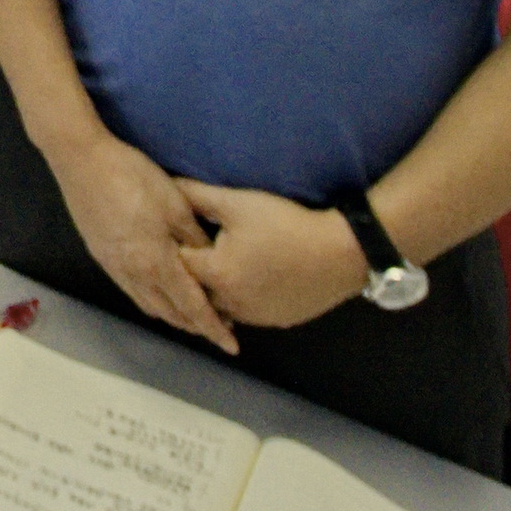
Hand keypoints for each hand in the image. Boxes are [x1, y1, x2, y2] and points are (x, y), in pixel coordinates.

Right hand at [48, 130, 233, 346]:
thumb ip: (194, 239)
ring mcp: (114, 266)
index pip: (192, 306)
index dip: (213, 327)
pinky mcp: (101, 256)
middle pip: (169, 313)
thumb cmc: (133, 177)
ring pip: (148, 305)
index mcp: (156, 262)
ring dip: (172, 315)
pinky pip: (132, 291)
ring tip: (193, 313)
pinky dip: (152, 300)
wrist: (82, 161)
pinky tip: (160, 290)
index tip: (232, 346)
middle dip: (195, 325)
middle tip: (220, 327)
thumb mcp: (176, 204)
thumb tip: (211, 263)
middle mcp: (134, 273)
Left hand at [173, 183, 370, 332]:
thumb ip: (197, 196)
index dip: (175, 248)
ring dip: (214, 291)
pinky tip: (246, 282)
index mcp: (216, 273)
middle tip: (195, 253)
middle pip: (196, 290)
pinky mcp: (275, 322)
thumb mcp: (238, 203)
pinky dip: (239, 300)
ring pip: (220, 306)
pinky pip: (245, 313)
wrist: (342, 252)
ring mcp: (254, 317)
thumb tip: (167, 188)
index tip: (176, 236)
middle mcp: (229, 302)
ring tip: (219, 267)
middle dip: (191, 274)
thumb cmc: (286, 224)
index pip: (177, 264)